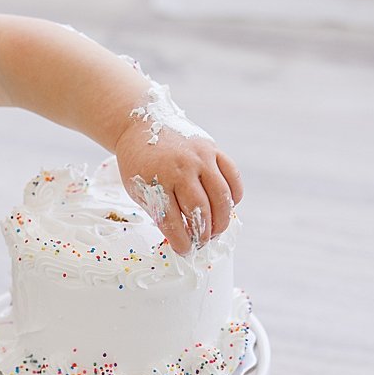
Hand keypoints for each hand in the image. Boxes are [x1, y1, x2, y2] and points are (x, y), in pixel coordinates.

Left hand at [115, 121, 243, 255]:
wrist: (141, 124)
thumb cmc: (139, 162)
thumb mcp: (139, 189)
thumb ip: (159, 211)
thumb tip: (181, 238)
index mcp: (156, 181)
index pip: (172, 221)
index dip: (181, 241)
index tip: (186, 251)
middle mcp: (180, 169)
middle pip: (200, 210)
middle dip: (204, 234)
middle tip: (203, 243)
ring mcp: (199, 157)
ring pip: (221, 196)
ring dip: (222, 219)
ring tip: (216, 230)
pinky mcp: (212, 148)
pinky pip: (232, 176)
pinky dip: (235, 195)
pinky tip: (228, 206)